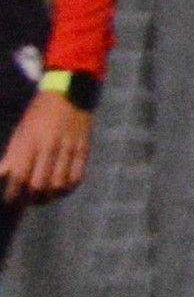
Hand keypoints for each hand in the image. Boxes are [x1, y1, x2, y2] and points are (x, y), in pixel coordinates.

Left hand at [0, 79, 86, 201]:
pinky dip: (66, 189)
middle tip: (25, 201)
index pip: (19, 175)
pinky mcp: (83, 151)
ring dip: (48, 196)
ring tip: (41, 198)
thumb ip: (14, 156)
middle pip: (39, 185)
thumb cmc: (37, 116)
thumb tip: (4, 176)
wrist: (69, 95)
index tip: (9, 200)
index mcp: (29, 141)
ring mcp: (68, 149)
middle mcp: (49, 146)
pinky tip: (59, 190)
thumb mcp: (21, 132)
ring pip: (58, 185)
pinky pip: (76, 179)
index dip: (13, 193)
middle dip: (30, 198)